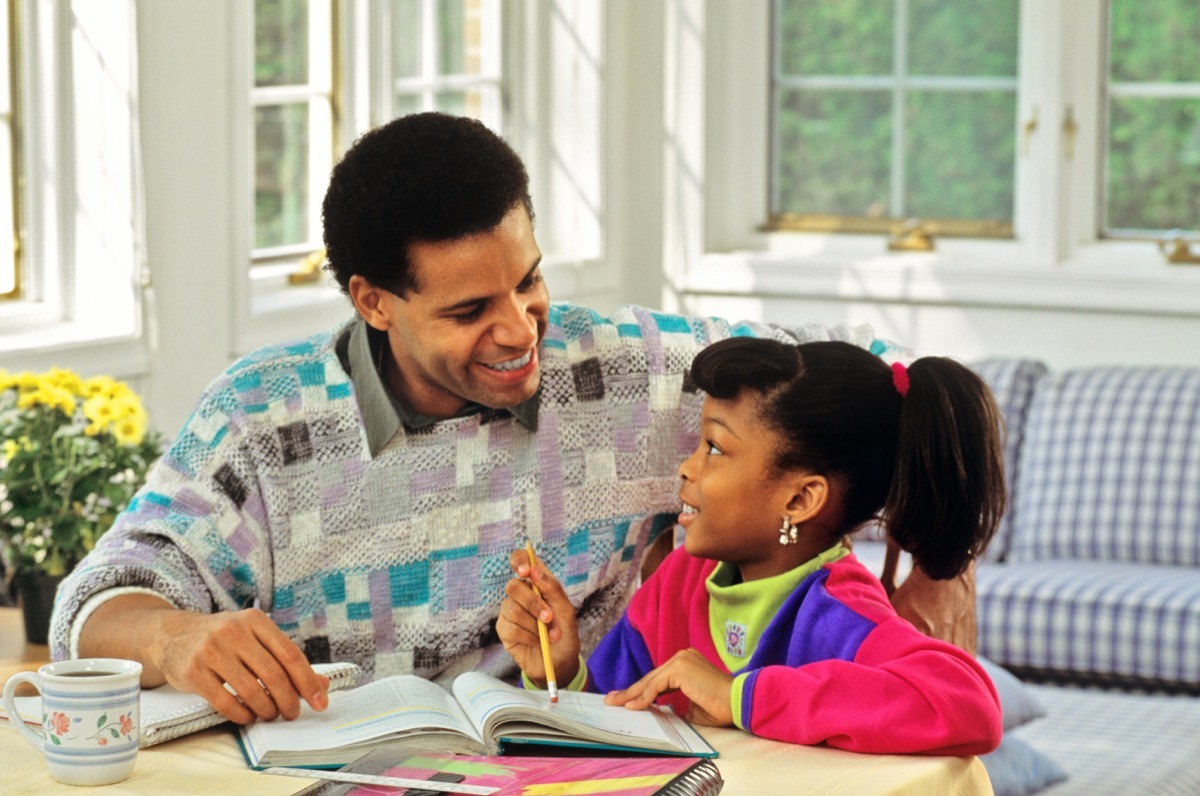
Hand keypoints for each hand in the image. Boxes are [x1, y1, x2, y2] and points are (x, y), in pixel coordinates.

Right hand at [80, 594, 329, 724]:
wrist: (173, 635)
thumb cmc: (223, 639)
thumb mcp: (254, 637)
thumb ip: (285, 658)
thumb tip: (320, 685)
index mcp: (255, 620)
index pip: (290, 654)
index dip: (308, 681)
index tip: (320, 701)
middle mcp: (234, 631)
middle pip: (273, 674)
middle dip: (288, 700)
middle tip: (292, 713)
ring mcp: (211, 650)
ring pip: (251, 690)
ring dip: (266, 709)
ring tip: (270, 714)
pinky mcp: (193, 671)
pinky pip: (225, 702)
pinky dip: (242, 714)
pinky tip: (248, 716)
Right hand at [496, 547, 580, 686]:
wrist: (559, 662)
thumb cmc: (564, 633)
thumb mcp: (566, 610)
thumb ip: (552, 589)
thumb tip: (534, 571)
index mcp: (536, 582)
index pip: (520, 560)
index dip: (519, 560)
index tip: (525, 571)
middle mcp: (520, 593)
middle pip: (513, 586)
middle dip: (533, 603)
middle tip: (549, 617)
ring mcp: (509, 610)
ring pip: (512, 609)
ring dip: (534, 624)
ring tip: (548, 635)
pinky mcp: (504, 629)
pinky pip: (510, 627)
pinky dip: (528, 636)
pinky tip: (537, 641)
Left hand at [603, 648, 734, 726]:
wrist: (739, 702)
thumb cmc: (721, 707)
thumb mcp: (692, 707)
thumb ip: (675, 706)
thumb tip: (660, 713)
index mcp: (686, 663)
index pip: (658, 678)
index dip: (640, 690)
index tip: (625, 699)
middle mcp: (682, 656)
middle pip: (651, 678)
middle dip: (630, 691)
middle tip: (612, 700)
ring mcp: (681, 660)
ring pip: (650, 681)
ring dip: (632, 694)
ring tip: (616, 704)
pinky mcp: (681, 668)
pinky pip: (656, 685)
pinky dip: (644, 697)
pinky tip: (633, 707)